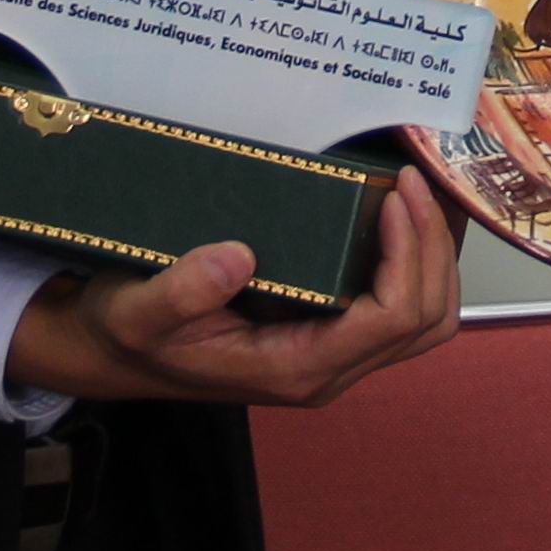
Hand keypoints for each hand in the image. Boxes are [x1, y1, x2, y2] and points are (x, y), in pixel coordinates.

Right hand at [6, 164, 461, 408]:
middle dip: (434, 248)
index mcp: (294, 368)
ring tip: (415, 191)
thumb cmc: (129, 333)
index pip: (389, 320)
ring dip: (434, 255)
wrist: (116, 352)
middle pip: (425, 320)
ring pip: (425, 318)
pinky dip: (416, 260)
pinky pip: (402, 307)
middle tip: (412, 181)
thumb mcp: (136, 310)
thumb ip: (179, 292)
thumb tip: (237, 255)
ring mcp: (336, 356)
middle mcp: (327, 369)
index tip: (394, 197)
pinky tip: (399, 213)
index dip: (407, 256)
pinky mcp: (334, 334)